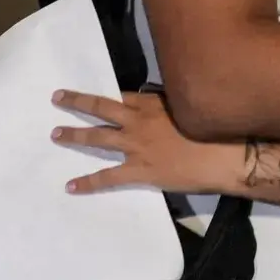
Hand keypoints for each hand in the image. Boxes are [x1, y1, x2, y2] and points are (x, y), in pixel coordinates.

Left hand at [50, 89, 241, 195]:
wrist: (224, 155)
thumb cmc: (213, 130)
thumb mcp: (190, 108)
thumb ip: (172, 107)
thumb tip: (165, 107)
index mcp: (153, 104)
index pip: (123, 96)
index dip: (107, 95)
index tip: (94, 93)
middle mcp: (138, 121)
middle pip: (101, 107)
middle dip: (78, 101)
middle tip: (57, 98)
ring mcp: (135, 146)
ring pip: (97, 137)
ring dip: (74, 135)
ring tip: (55, 134)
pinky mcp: (138, 170)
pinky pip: (107, 176)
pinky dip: (88, 182)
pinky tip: (71, 186)